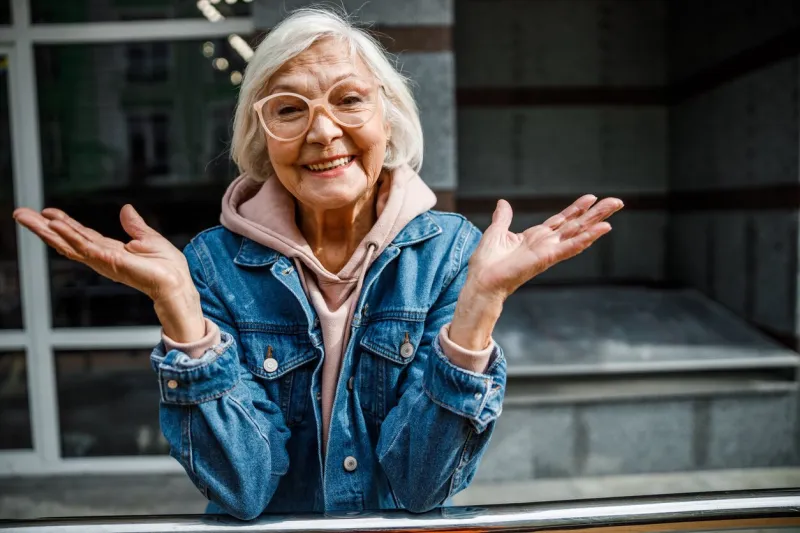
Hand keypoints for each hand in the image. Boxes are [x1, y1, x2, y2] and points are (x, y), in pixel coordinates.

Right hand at [13, 205, 204, 340]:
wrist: (177, 282)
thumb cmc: (167, 268)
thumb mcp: (149, 238)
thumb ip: (134, 226)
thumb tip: (126, 210)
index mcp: (109, 250)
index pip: (80, 235)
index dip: (63, 223)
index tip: (46, 212)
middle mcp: (101, 256)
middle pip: (65, 239)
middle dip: (42, 227)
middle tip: (20, 214)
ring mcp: (102, 260)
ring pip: (68, 242)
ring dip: (46, 229)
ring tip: (26, 216)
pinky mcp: (109, 261)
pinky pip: (84, 246)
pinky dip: (69, 235)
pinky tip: (55, 225)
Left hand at [468, 195, 622, 301]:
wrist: (482, 280)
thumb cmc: (487, 262)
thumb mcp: (496, 232)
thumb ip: (503, 218)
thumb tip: (503, 203)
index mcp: (535, 237)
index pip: (561, 220)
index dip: (576, 208)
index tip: (591, 197)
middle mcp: (546, 244)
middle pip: (576, 224)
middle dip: (596, 213)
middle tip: (616, 202)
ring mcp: (549, 251)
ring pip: (578, 233)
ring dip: (597, 221)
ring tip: (614, 210)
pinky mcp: (548, 258)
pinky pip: (571, 246)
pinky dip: (587, 237)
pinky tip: (602, 229)